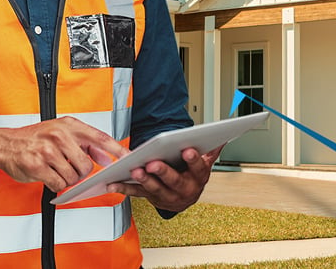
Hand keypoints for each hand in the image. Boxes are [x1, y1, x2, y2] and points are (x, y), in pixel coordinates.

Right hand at [0, 116, 128, 191]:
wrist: (6, 144)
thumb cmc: (35, 139)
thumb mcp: (61, 133)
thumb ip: (86, 144)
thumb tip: (106, 158)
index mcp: (69, 125)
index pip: (100, 138)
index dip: (116, 149)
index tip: (128, 158)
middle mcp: (59, 135)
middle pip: (86, 165)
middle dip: (81, 172)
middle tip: (70, 168)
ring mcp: (48, 151)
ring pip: (72, 177)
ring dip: (66, 179)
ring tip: (56, 169)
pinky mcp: (37, 166)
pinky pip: (58, 184)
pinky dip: (55, 184)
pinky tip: (48, 175)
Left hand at [106, 145, 222, 212]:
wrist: (184, 198)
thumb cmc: (192, 176)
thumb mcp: (204, 164)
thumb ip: (211, 150)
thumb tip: (222, 137)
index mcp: (198, 178)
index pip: (198, 168)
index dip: (193, 160)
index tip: (187, 150)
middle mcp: (184, 190)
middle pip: (174, 181)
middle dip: (163, 172)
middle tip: (153, 162)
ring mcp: (166, 196)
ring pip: (155, 189)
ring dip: (144, 180)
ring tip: (135, 170)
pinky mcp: (150, 198)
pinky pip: (136, 193)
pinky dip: (124, 188)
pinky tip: (113, 183)